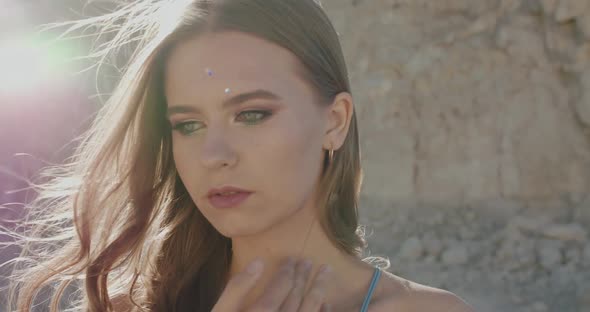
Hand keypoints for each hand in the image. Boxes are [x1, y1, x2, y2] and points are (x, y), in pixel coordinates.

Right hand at [211, 257, 331, 311]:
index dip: (288, 271)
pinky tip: (327, 303)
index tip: (292, 258)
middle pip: (297, 296)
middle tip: (309, 260)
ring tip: (326, 271)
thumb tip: (259, 263)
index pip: (281, 286)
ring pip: (309, 310)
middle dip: (304, 276)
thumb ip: (237, 288)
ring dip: (319, 289)